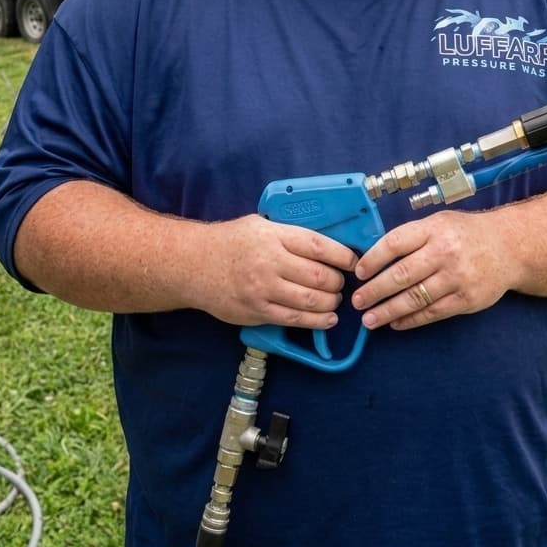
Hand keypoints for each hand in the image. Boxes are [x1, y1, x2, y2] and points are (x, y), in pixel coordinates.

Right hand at [195, 214, 357, 328]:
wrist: (193, 264)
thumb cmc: (229, 242)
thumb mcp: (260, 225)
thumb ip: (289, 234)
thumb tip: (324, 245)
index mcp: (273, 236)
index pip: (318, 246)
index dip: (342, 255)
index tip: (352, 261)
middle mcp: (270, 262)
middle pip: (319, 276)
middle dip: (337, 282)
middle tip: (340, 283)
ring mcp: (263, 289)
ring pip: (311, 300)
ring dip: (331, 303)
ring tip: (334, 300)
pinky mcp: (257, 311)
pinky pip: (295, 319)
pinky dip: (317, 321)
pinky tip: (327, 319)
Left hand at [352, 210, 518, 330]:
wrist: (510, 247)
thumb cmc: (466, 233)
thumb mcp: (439, 223)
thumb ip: (412, 237)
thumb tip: (375, 256)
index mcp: (434, 229)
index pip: (395, 243)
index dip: (373, 259)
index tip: (359, 272)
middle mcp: (444, 253)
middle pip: (401, 275)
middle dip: (375, 291)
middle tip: (357, 301)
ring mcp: (456, 278)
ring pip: (415, 298)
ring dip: (388, 311)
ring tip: (370, 319)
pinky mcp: (466, 300)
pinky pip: (432, 313)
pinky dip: (411, 320)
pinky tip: (396, 324)